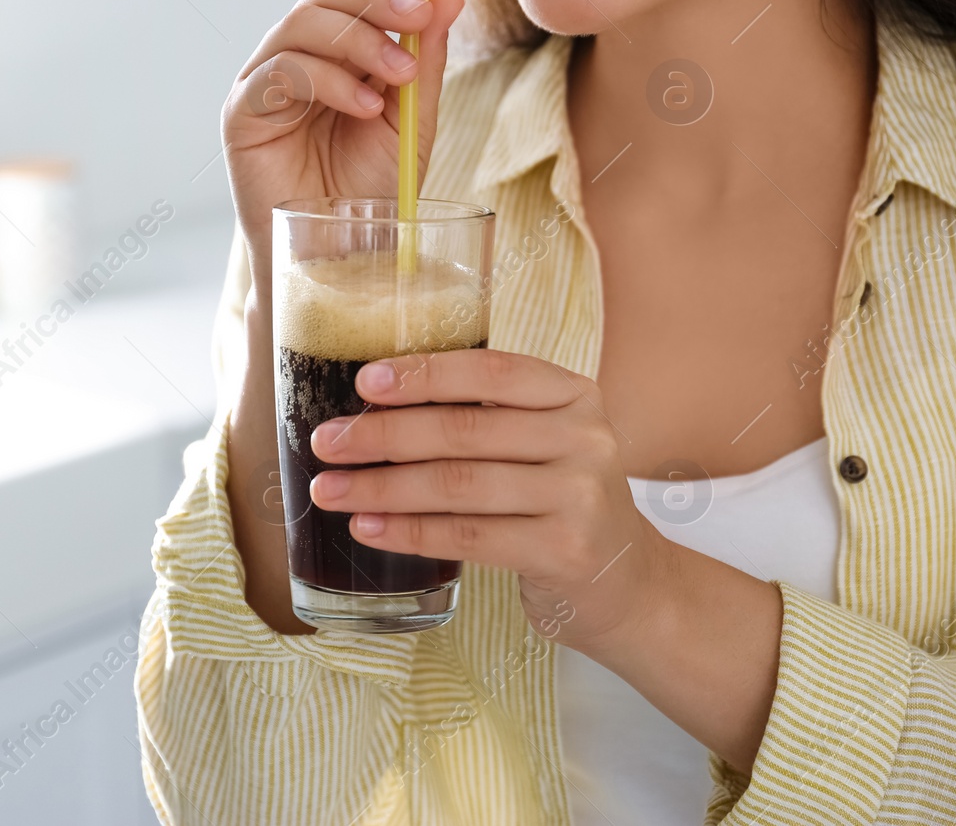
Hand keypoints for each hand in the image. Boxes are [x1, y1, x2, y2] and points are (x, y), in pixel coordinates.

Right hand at [222, 0, 464, 279]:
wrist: (339, 257)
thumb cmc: (370, 194)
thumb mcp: (411, 122)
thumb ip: (425, 62)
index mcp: (335, 55)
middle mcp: (295, 59)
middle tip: (419, 10)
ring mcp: (263, 83)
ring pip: (300, 26)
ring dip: (357, 40)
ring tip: (400, 74)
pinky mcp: (241, 113)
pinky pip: (279, 73)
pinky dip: (326, 80)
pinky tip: (363, 106)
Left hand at [305, 348, 676, 653]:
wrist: (628, 583)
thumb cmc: (564, 504)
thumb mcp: (546, 444)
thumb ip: (488, 420)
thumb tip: (377, 408)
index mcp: (575, 395)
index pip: (491, 372)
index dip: (424, 374)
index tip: (365, 382)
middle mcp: (584, 438)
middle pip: (464, 430)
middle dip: (383, 435)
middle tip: (327, 442)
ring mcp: (578, 496)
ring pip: (458, 485)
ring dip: (382, 486)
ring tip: (331, 490)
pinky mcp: (563, 550)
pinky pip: (467, 536)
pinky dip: (409, 531)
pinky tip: (369, 526)